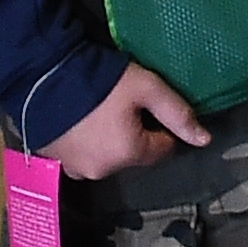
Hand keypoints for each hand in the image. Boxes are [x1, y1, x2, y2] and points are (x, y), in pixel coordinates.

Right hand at [42, 63, 212, 180]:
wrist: (42, 76)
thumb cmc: (102, 81)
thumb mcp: (148, 88)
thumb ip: (178, 114)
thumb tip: (205, 140)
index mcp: (128, 155)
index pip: (162, 149)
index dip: (160, 128)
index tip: (149, 107)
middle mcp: (101, 171)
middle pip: (132, 155)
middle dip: (133, 134)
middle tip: (122, 105)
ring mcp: (73, 169)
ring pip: (106, 157)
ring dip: (107, 140)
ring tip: (98, 111)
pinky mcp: (53, 160)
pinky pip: (80, 155)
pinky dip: (84, 142)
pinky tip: (79, 120)